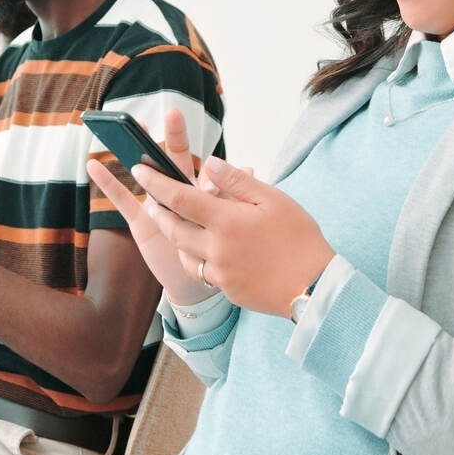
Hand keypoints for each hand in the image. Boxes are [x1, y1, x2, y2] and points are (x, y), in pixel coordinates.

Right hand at [87, 108, 222, 306]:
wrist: (198, 283)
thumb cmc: (216, 251)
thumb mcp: (229, 227)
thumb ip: (234, 197)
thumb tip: (249, 168)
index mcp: (206, 196)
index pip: (209, 176)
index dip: (213, 172)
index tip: (215, 166)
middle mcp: (182, 194)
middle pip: (177, 162)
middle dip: (175, 138)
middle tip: (174, 114)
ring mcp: (160, 206)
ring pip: (149, 175)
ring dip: (138, 153)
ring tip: (127, 129)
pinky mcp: (142, 221)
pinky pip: (122, 200)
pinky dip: (108, 183)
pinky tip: (93, 164)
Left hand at [133, 156, 334, 318]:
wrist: (314, 287)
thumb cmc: (299, 239)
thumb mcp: (274, 200)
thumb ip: (238, 182)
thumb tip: (210, 165)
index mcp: (226, 221)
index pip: (179, 197)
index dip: (155, 182)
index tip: (139, 169)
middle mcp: (216, 248)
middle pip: (173, 228)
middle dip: (158, 212)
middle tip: (151, 200)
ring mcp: (219, 272)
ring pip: (184, 252)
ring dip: (176, 236)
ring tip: (177, 224)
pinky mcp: (227, 289)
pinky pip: (203, 271)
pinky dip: (198, 257)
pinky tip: (207, 250)